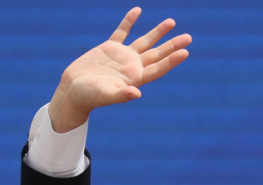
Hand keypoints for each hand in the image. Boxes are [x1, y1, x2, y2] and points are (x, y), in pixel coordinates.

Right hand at [49, 7, 191, 132]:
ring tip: (172, 22)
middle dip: (172, 45)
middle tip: (188, 37)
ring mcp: (122, 56)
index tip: (185, 52)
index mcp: (135, 78)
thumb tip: (136, 94)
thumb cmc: (90, 96)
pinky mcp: (109, 48)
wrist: (73, 90)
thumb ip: (121, 95)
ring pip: (144, 42)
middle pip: (157, 54)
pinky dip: (129, 21)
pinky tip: (138, 10)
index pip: (158, 68)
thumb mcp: (106, 95)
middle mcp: (132, 66)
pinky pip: (122, 31)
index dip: (171, 61)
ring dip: (158, 32)